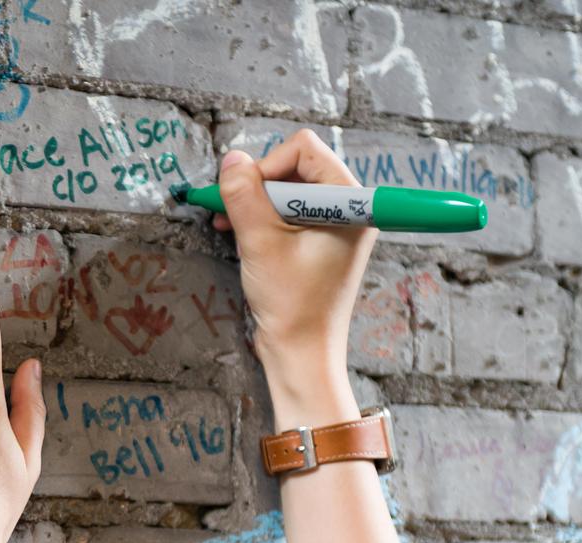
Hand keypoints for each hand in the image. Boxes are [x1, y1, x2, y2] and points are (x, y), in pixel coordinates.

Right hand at [211, 132, 375, 419]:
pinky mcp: (319, 241)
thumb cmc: (292, 305)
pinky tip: (242, 236)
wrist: (302, 353)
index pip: (304, 150)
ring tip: (231, 227)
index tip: (244, 197)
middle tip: (231, 213)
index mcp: (350, 202)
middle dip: (258, 186)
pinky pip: (288, 213)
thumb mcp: (260, 243)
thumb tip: (232, 160)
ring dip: (256, 204)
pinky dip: (262, 219)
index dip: (267, 166)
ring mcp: (334, 225)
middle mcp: (348, 208)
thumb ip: (243, 195)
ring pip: (286, 190)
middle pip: (294, 166)